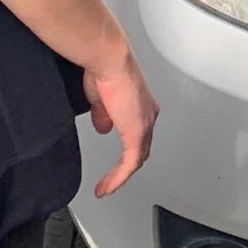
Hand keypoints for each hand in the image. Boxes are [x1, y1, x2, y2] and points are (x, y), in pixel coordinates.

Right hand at [83, 46, 159, 197]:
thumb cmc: (104, 69)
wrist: (108, 60)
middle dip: (125, 167)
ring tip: (107, 187)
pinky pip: (130, 163)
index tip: (115, 162)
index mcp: (141, 105)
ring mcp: (144, 123)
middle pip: (140, 149)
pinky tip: (108, 186)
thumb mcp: (100, 97)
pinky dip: (118, 177)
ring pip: (136, 158)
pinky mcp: (136, 132)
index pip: (138, 135)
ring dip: (121, 175)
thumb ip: (103, 114)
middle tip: (111, 180)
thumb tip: (103, 127)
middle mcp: (147, 114)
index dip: (127, 150)